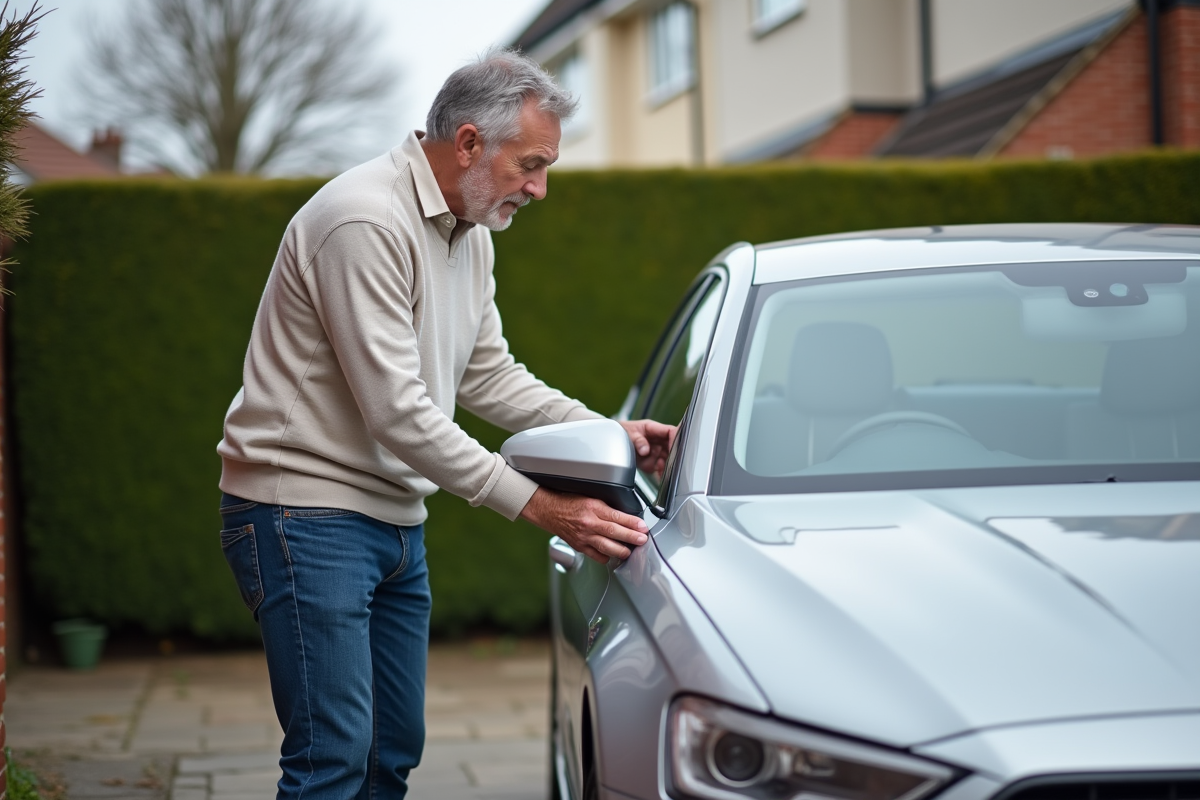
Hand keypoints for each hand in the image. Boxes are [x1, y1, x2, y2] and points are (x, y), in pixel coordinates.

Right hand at [519, 487, 648, 563]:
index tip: (643, 527)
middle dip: (631, 537)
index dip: (632, 523)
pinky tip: (612, 555)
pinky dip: (606, 557)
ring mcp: (583, 536)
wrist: (548, 511)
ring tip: (629, 551)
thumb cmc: (569, 503)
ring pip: (606, 547)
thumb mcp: (590, 498)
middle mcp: (588, 523)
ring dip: (621, 550)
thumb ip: (607, 508)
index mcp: (593, 508)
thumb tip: (626, 518)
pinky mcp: (579, 546)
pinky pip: (596, 555)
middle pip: (614, 532)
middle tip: (642, 540)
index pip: (617, 516)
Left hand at [618, 419, 676, 477]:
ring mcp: (656, 451)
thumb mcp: (629, 433)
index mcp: (654, 429)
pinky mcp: (653, 461)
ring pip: (666, 460)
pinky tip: (658, 476)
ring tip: (647, 463)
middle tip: (661, 462)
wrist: (614, 439)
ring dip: (658, 465)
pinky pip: (660, 469)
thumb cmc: (623, 431)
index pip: (671, 432)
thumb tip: (645, 450)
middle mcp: (658, 440)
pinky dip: (659, 474)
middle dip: (668, 457)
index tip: (674, 449)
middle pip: (672, 448)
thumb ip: (638, 441)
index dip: (675, 440)